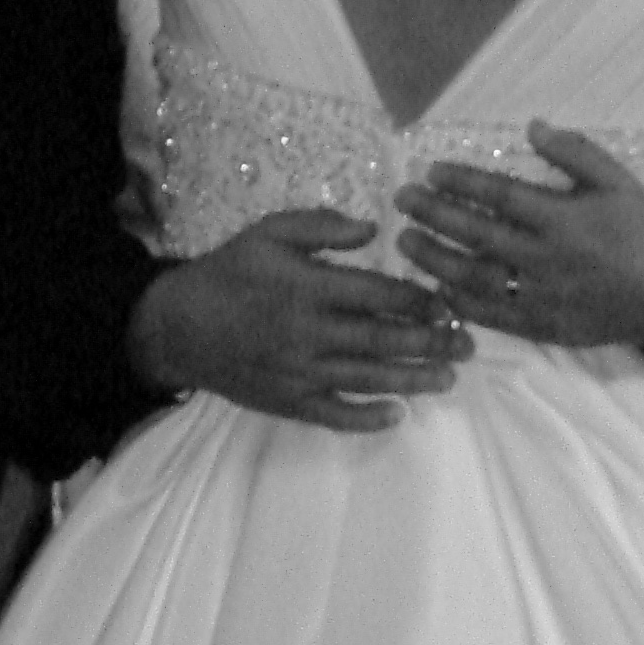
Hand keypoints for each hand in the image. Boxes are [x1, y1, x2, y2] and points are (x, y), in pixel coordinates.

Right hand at [125, 207, 473, 430]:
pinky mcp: (289, 401)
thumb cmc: (229, 272)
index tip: (449, 303)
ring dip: (412, 379)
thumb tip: (372, 228)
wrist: (176, 325)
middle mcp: (308, 332)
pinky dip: (367, 417)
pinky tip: (397, 414)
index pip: (376, 294)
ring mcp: (300, 372)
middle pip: (382, 339)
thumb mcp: (269, 232)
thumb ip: (321, 226)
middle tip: (467, 345)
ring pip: (368, 378)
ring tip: (448, 378)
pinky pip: (334, 414)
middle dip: (429, 343)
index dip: (418, 300)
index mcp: (307, 286)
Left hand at [394, 126, 643, 351]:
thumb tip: (532, 128)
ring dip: (435, 259)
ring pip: (476, 278)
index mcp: (564, 218)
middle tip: (402, 200)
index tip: (430, 172)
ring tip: (406, 242)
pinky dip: (461, 302)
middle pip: (477, 235)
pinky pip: (492, 315)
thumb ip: (575, 153)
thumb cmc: (640, 235)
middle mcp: (546, 258)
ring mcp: (540, 296)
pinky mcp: (540, 326)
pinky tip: (437, 287)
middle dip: (434, 215)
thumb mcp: (617, 183)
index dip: (461, 183)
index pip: (500, 196)